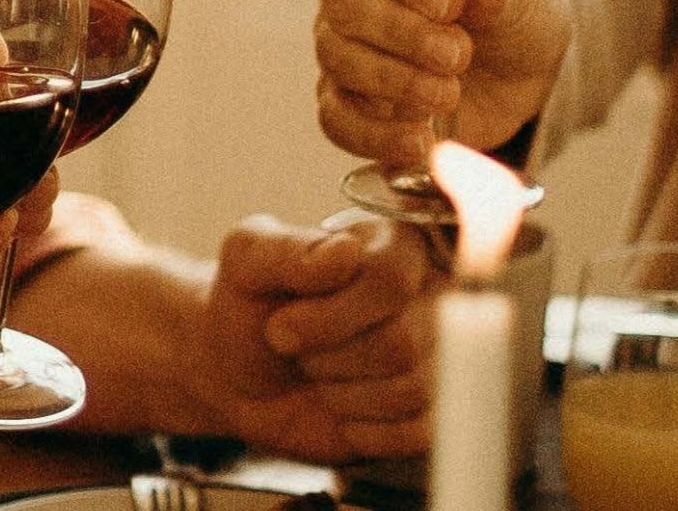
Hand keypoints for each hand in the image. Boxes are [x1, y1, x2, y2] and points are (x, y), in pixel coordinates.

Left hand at [189, 210, 443, 462]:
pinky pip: (417, 434)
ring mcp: (436, 353)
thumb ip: (287, 250)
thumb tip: (345, 252)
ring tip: (317, 374)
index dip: (330, 316)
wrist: (240, 374)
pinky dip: (362, 432)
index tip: (278, 327)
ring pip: (410, 390)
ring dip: (340, 395)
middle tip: (295, 350)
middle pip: (400, 343)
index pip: (389, 279)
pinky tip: (339, 411)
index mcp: (392, 243)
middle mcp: (429, 294)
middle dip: (325, 359)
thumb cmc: (249, 306)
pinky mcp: (432, 409)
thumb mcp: (246, 263)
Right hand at [312, 0, 569, 160]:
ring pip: (338, 60)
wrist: (510, 72)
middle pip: (343, 6)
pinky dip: (376, 134)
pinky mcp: (342, 99)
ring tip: (449, 93)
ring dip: (396, 82)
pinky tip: (420, 140)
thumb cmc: (505, 14)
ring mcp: (337, 44)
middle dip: (402, 34)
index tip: (451, 3)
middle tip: (457, 54)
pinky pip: (336, 119)